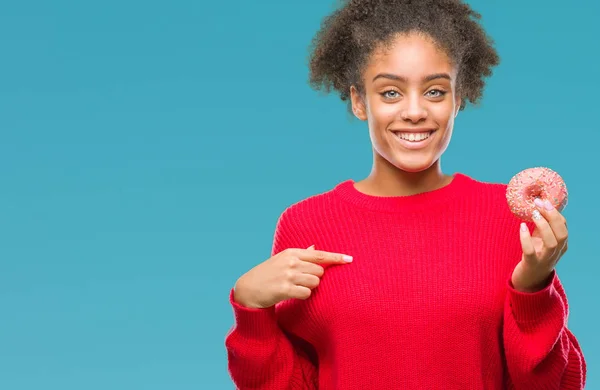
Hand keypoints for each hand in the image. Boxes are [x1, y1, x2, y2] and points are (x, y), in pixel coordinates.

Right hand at [233, 246, 352, 308]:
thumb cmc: (268, 274)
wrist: (248, 289)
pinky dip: (303, 296)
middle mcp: (291, 262)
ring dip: (309, 288)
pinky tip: (293, 294)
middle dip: (314, 278)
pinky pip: (306, 294)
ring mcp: (287, 275)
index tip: (349, 259)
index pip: (319, 254)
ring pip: (314, 283)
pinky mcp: (285, 289)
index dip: (336, 257)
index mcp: (291, 252)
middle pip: (319, 271)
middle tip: (300, 281)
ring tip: (295, 287)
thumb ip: (300, 255)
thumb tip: (315, 247)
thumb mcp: (282, 260)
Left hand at [512, 198, 567, 292]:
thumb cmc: (535, 256)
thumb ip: (542, 227)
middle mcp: (556, 252)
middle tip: (540, 203)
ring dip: (543, 226)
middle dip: (552, 217)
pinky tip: (522, 227)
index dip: (555, 212)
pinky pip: (530, 251)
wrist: (528, 281)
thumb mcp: (541, 240)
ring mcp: (545, 259)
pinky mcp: (531, 264)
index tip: (544, 200)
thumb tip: (538, 206)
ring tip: (533, 214)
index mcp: (561, 245)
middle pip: (562, 234)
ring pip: (552, 242)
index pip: (563, 227)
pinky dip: (526, 238)